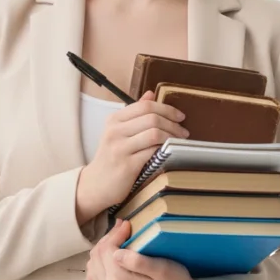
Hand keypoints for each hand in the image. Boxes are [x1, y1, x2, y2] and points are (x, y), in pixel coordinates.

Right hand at [77, 91, 189, 217]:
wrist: (95, 185)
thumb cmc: (111, 158)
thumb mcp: (118, 132)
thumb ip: (135, 113)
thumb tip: (151, 94)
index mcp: (114, 119)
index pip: (145, 106)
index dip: (166, 108)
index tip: (179, 116)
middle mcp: (115, 131)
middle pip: (152, 118)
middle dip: (173, 123)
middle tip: (183, 131)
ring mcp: (120, 148)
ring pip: (154, 133)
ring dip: (172, 136)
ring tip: (179, 141)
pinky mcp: (127, 165)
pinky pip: (152, 152)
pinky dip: (165, 149)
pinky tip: (170, 152)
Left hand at [86, 217, 203, 279]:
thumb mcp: (163, 268)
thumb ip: (137, 261)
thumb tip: (116, 252)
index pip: (107, 250)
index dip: (115, 234)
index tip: (127, 224)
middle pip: (97, 258)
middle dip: (107, 240)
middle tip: (122, 229)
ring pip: (92, 268)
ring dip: (101, 252)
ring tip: (116, 242)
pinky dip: (97, 268)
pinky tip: (108, 261)